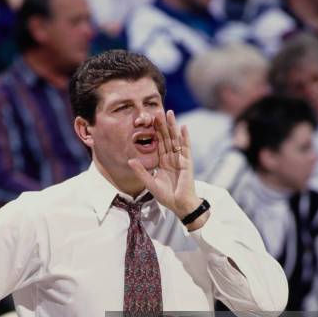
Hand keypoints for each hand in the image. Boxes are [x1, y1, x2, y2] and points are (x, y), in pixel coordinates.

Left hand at [128, 110, 207, 228]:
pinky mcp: (187, 162)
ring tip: (169, 113)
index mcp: (162, 162)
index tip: (148, 120)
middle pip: (166, 138)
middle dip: (162, 125)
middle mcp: (171, 158)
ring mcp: (180, 159)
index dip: (154, 132)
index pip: (158, 143)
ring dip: (173, 126)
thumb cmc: (166, 196)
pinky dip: (185, 137)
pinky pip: (186, 148)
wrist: (179, 205)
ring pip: (175, 139)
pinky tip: (183, 127)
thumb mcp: (150, 183)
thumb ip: (141, 171)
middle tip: (157, 111)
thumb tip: (130, 161)